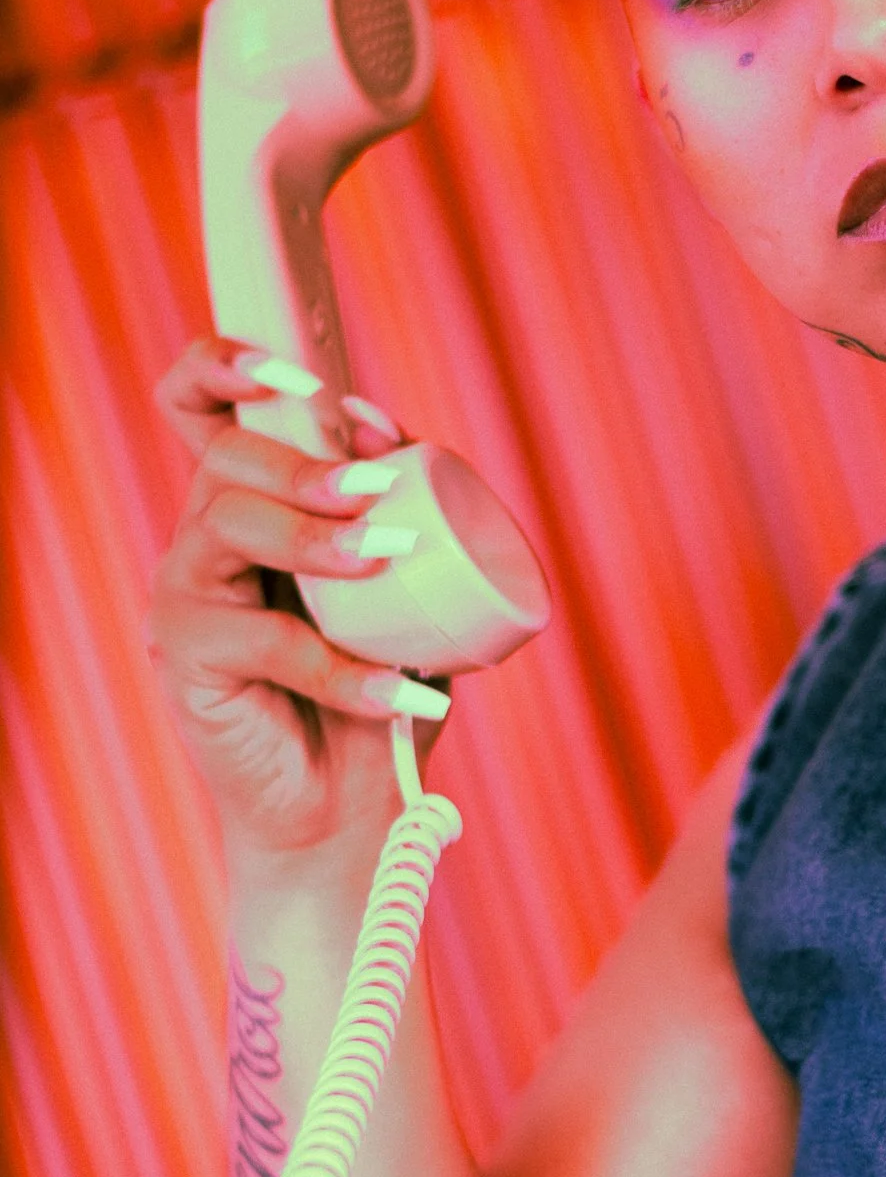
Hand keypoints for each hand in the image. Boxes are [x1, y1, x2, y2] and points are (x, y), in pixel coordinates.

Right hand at [149, 339, 448, 864]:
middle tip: (379, 491)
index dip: (225, 366)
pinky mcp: (186, 658)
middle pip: (225, 457)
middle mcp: (205, 539)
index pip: (197, 405)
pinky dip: (342, 665)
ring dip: (314, 533)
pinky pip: (262, 638)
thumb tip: (405, 442)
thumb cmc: (381, 689)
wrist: (350, 809)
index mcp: (252, 505)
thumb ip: (406, 514)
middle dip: (305, 464)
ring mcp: (187, 595)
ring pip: (225, 521)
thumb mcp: (406, 591)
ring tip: (386, 555)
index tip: (295, 374)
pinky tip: (403, 692)